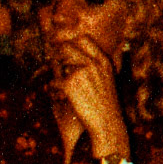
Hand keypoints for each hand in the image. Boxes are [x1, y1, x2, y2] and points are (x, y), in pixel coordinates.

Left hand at [48, 37, 129, 160]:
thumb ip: (96, 66)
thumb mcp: (108, 80)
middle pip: (67, 48)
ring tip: (63, 87)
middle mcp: (92, 63)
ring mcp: (80, 72)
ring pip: (59, 65)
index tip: (67, 51)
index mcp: (103, 61)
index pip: (83, 39)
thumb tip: (78, 57)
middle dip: (60, 56)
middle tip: (58, 66)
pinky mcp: (69, 84)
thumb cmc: (107, 105)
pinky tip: (62, 98)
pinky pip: (54, 82)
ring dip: (58, 74)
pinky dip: (55, 90)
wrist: (107, 124)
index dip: (72, 43)